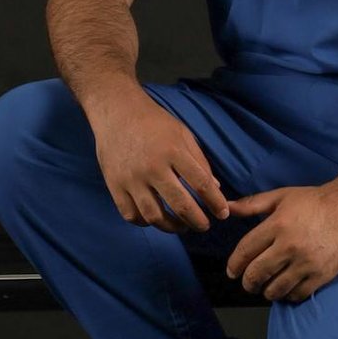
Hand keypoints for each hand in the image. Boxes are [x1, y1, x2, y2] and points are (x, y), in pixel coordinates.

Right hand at [88, 86, 230, 233]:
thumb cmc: (154, 122)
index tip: (223, 214)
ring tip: (181, 226)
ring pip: (154, 216)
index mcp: (173, 151)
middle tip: (204, 226)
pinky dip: (145, 222)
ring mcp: (131, 178)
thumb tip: (215, 188)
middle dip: (198, 221)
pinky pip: (130, 215)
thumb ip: (199, 161)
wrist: (116, 111)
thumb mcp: (182, 134)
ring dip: (172, 227)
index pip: (201, 183)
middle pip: (180, 205)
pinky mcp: (114, 185)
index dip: (215, 202)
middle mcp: (152, 167)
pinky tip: (155, 219)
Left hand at [223, 181, 337, 302]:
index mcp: (277, 225)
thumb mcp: (282, 196)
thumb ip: (253, 204)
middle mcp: (290, 245)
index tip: (232, 272)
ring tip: (267, 287)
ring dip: (267, 291)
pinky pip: (297, 294)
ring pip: (276, 289)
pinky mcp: (322, 274)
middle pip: (257, 273)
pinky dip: (288, 295)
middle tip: (248, 283)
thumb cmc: (315, 201)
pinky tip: (286, 289)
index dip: (234, 265)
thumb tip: (228, 207)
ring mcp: (307, 262)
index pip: (245, 251)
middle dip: (248, 282)